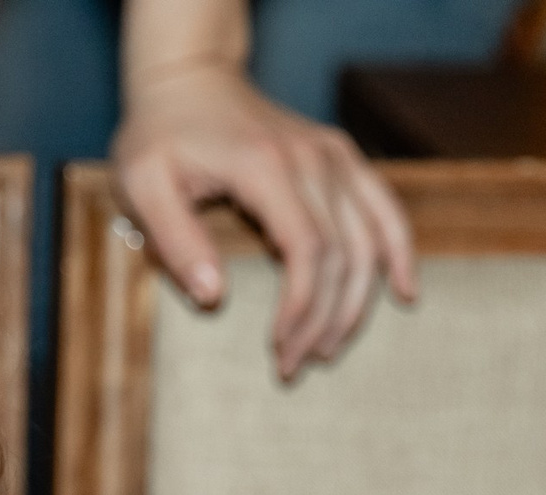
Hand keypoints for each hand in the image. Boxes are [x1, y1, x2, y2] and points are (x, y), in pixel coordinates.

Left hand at [112, 65, 415, 379]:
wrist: (187, 78)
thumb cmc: (158, 135)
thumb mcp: (143, 186)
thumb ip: (175, 241)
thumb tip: (213, 299)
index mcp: (267, 168)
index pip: (307, 251)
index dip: (301, 309)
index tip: (279, 351)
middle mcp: (314, 159)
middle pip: (343, 254)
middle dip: (323, 319)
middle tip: (294, 366)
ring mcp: (333, 155)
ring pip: (370, 239)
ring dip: (357, 302)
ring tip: (328, 349)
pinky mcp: (340, 157)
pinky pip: (385, 208)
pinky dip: (398, 251)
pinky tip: (403, 292)